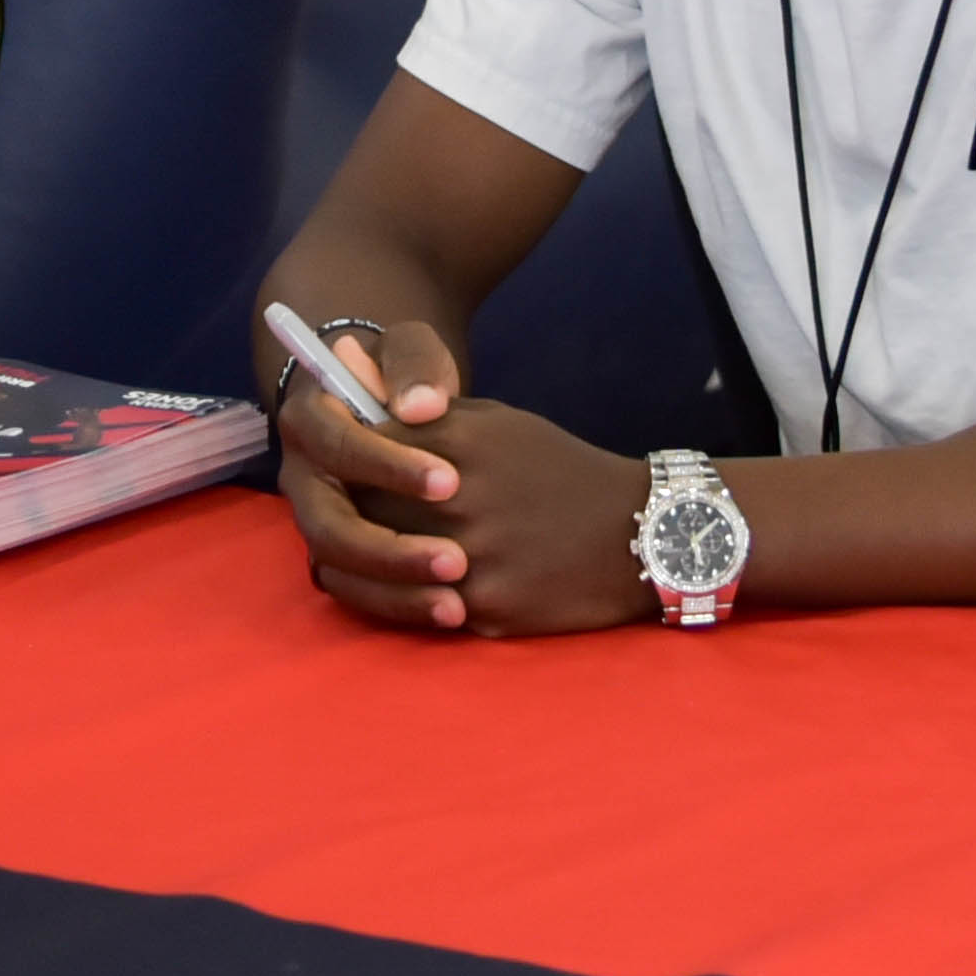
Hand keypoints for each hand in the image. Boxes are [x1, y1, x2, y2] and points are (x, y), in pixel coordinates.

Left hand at [278, 333, 652, 636]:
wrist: (638, 534)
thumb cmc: (556, 469)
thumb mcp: (494, 422)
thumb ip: (420, 405)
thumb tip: (344, 365)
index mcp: (460, 447)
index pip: (364, 448)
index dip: (346, 454)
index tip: (337, 457)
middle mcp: (461, 503)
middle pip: (365, 509)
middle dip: (352, 508)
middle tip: (348, 507)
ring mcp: (474, 562)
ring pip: (384, 567)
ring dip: (372, 560)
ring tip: (372, 548)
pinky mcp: (488, 610)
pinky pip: (422, 608)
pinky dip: (412, 597)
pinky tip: (416, 583)